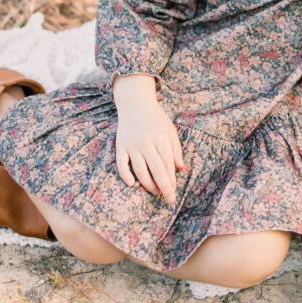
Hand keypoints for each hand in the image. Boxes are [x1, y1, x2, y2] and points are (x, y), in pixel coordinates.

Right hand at [113, 75, 183, 202]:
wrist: (135, 102)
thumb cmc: (156, 118)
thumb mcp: (170, 129)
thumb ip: (176, 148)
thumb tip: (180, 168)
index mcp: (161, 138)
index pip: (167, 164)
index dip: (171, 180)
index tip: (174, 193)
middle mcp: (146, 142)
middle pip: (156, 169)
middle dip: (164, 187)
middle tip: (168, 200)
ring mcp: (132, 144)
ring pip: (140, 169)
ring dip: (147, 184)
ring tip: (155, 192)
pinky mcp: (120, 145)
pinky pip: (121, 163)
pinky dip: (125, 175)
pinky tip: (132, 184)